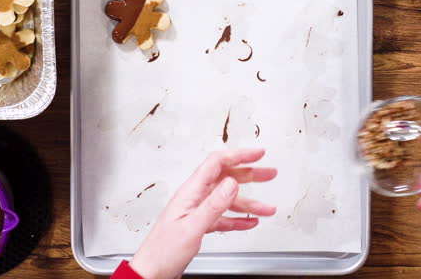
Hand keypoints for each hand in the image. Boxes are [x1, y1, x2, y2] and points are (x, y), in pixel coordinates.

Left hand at [129, 148, 277, 278]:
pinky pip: (223, 217)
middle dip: (250, 175)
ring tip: (268, 208)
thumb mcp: (192, 227)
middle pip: (226, 179)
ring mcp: (197, 212)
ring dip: (249, 204)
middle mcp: (194, 198)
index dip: (239, 155)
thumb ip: (213, 204)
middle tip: (269, 173)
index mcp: (190, 192)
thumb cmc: (163, 251)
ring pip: (228, 201)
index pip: (217, 164)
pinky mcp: (199, 226)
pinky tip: (250, 222)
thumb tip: (231, 183)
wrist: (152, 273)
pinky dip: (238, 219)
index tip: (257, 154)